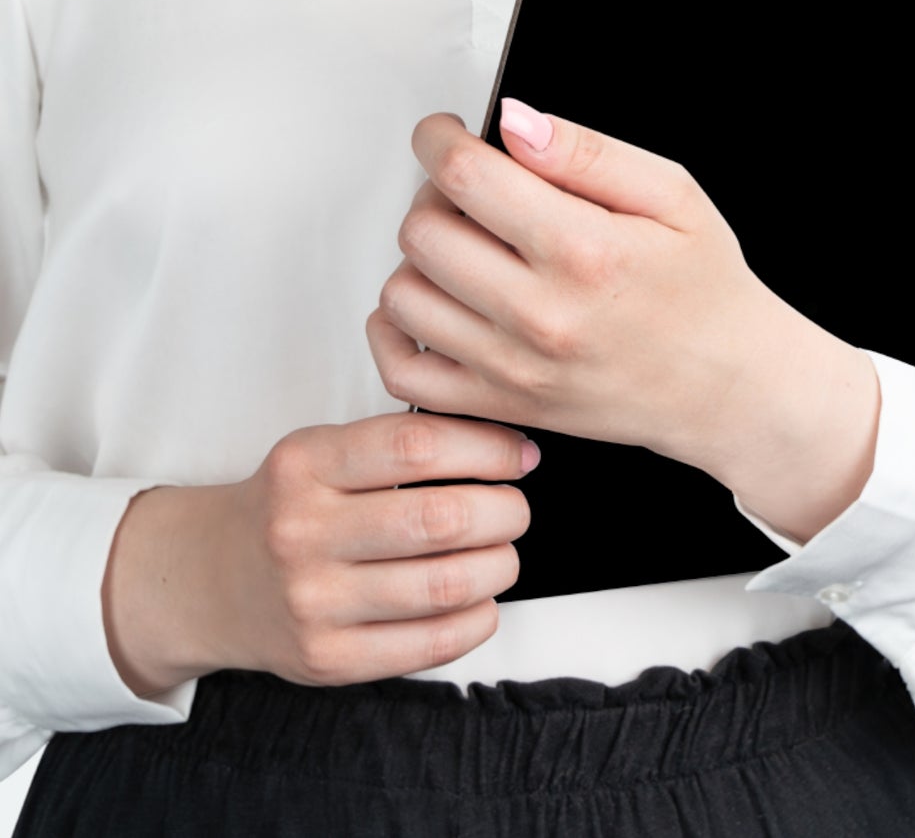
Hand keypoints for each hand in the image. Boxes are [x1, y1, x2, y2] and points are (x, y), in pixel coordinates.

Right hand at [102, 411, 536, 695]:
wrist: (206, 578)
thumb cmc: (286, 507)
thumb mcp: (321, 452)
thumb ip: (399, 444)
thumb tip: (509, 449)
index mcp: (305, 465)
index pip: (417, 446)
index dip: (486, 448)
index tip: (518, 454)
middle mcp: (302, 532)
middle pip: (439, 520)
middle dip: (504, 512)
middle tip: (515, 509)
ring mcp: (311, 601)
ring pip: (443, 585)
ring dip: (498, 567)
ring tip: (502, 553)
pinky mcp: (325, 659)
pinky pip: (427, 644)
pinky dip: (475, 620)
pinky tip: (479, 600)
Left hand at [367, 101, 857, 477]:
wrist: (727, 384)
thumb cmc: (704, 290)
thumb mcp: (671, 194)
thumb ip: (586, 152)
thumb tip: (515, 122)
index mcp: (583, 250)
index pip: (465, 175)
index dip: (438, 139)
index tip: (444, 133)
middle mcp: (540, 314)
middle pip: (423, 229)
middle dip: (435, 193)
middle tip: (472, 190)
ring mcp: (513, 367)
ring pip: (404, 293)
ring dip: (422, 257)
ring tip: (467, 246)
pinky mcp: (499, 404)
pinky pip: (403, 368)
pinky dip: (398, 329)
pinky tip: (435, 300)